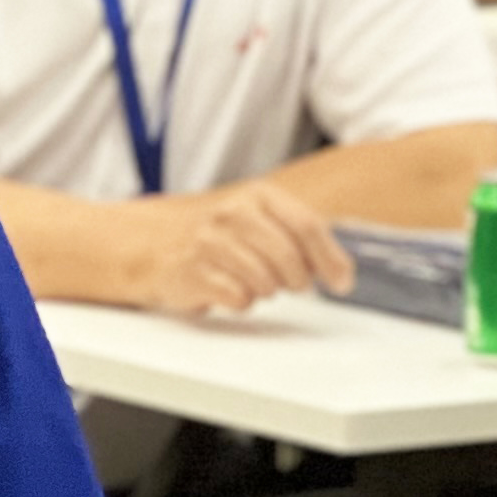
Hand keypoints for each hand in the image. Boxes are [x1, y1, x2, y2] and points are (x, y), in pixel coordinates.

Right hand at [127, 182, 356, 315]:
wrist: (154, 243)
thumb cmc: (218, 234)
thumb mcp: (260, 219)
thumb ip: (300, 236)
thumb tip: (343, 269)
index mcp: (258, 195)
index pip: (307, 224)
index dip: (330, 259)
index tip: (343, 283)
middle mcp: (233, 212)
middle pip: (290, 259)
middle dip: (298, 281)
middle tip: (293, 285)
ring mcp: (210, 241)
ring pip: (265, 282)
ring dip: (266, 290)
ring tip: (253, 281)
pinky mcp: (192, 270)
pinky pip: (238, 298)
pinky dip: (241, 301)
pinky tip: (231, 289)